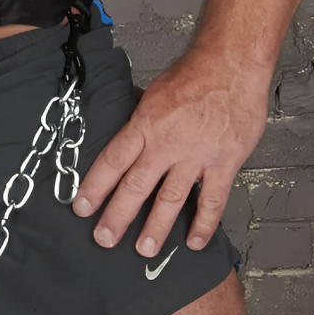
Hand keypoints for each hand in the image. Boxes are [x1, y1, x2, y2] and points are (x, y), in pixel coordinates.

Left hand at [71, 52, 267, 256]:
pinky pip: (212, 200)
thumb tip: (126, 138)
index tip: (81, 208)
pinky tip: (195, 242)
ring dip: (156, 227)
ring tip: (143, 250)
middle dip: (117, 216)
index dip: (95, 187)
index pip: (113, 161)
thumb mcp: (153, 94)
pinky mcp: (223, 163)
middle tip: (104, 238)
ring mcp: (195, 157)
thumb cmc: (193, 75)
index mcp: (145, 125)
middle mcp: (166, 145)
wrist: (232, 64)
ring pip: (170, 199)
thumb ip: (141, 121)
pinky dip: (204, 224)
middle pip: (135, 186)